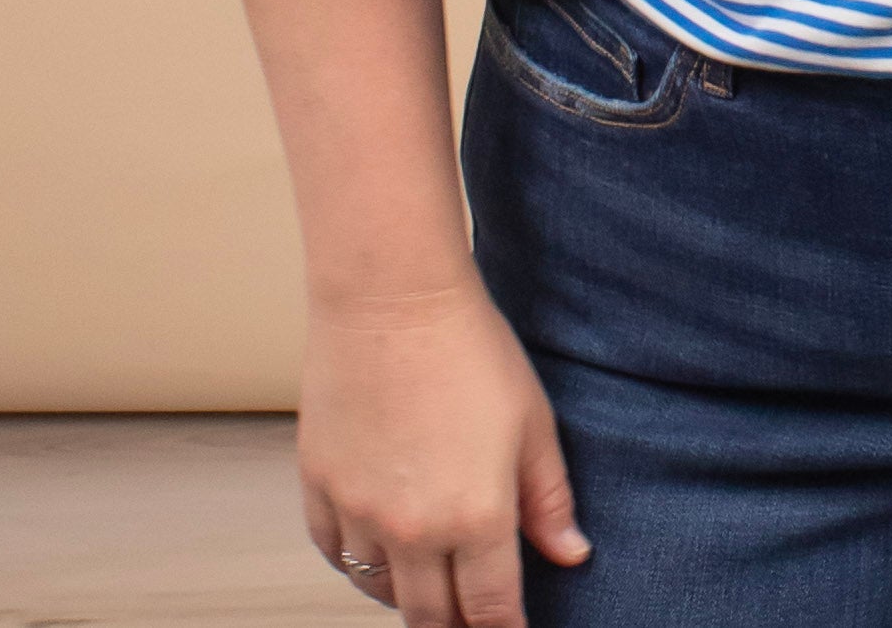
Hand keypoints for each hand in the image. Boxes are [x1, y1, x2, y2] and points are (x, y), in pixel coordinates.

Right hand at [298, 276, 590, 626]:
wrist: (392, 296)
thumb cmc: (471, 349)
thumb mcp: (532, 421)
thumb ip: (549, 498)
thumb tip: (571, 555)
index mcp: (476, 516)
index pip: (491, 612)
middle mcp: (413, 529)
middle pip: (431, 618)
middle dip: (456, 625)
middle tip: (472, 615)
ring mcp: (360, 513)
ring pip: (380, 592)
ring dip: (408, 595)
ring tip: (431, 578)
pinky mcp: (320, 488)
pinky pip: (334, 554)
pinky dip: (359, 562)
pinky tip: (381, 545)